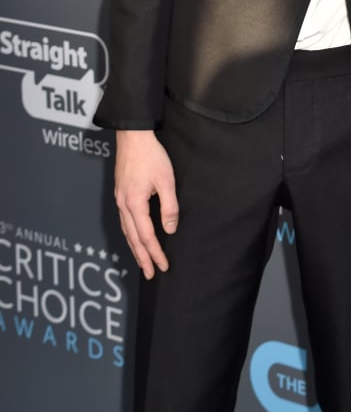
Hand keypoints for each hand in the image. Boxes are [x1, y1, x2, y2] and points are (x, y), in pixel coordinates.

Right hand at [114, 129, 178, 279]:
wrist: (133, 136)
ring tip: (143, 262)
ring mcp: (119, 199)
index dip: (155, 253)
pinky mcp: (120, 194)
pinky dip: (130, 234)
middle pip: (133, 238)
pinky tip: (135, 237)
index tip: (163, 266)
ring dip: (135, 248)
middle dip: (143, 258)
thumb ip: (169, 207)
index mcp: (134, 204)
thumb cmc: (151, 156)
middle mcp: (123, 205)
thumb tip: (170, 229)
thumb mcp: (166, 181)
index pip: (146, 236)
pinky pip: (124, 221)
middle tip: (151, 274)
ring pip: (126, 231)